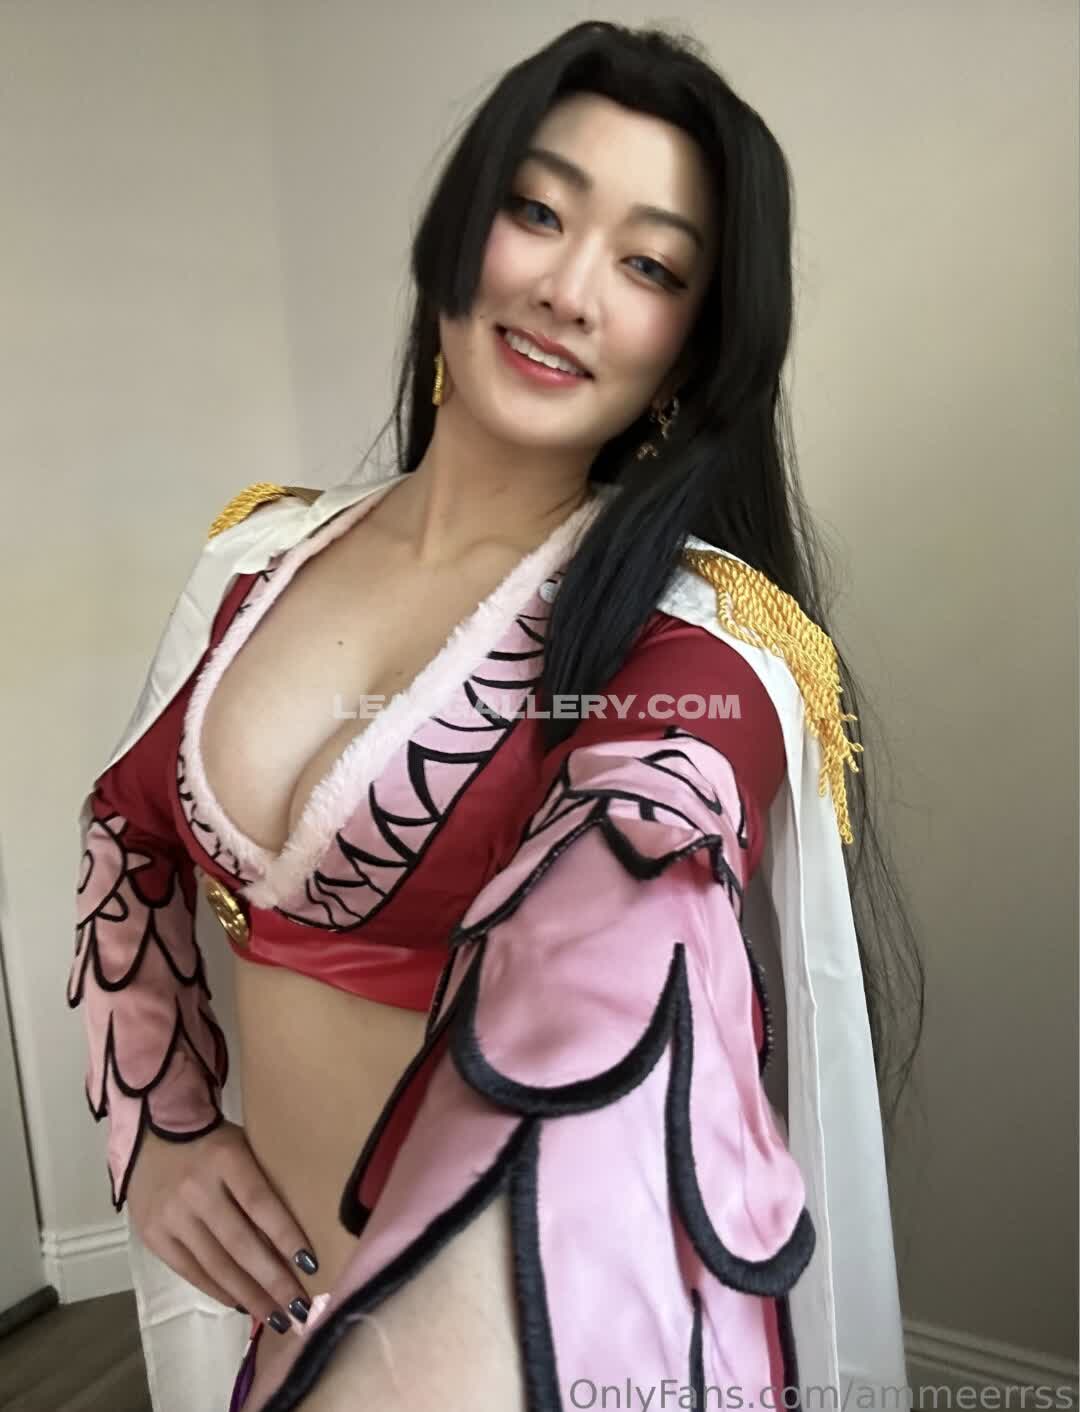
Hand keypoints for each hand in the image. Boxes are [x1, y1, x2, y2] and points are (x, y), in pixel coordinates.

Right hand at [126, 1121, 318, 1333]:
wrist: (151, 1134)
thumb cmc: (214, 1143)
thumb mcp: (243, 1146)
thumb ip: (263, 1181)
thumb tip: (297, 1234)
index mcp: (225, 1157)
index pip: (261, 1202)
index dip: (286, 1235)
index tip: (311, 1265)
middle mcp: (196, 1188)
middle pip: (240, 1243)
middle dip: (273, 1281)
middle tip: (300, 1310)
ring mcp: (171, 1215)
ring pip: (215, 1264)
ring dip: (250, 1295)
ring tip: (277, 1317)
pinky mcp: (152, 1235)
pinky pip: (190, 1270)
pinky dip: (218, 1290)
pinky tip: (241, 1304)